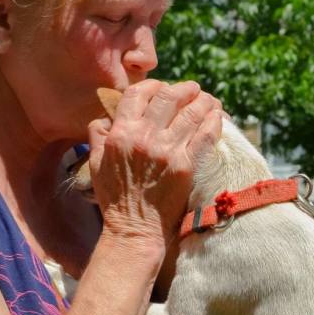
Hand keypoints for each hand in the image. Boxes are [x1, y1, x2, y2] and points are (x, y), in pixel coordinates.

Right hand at [88, 79, 222, 250]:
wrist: (134, 229)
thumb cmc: (114, 198)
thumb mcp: (95, 164)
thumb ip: (98, 135)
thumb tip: (104, 118)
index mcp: (121, 133)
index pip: (138, 93)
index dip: (153, 85)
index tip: (162, 87)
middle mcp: (145, 137)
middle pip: (169, 96)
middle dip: (184, 88)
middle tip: (193, 89)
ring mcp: (167, 150)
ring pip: (192, 112)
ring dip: (204, 101)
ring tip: (209, 99)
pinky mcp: (186, 165)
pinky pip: (205, 135)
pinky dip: (214, 121)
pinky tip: (218, 116)